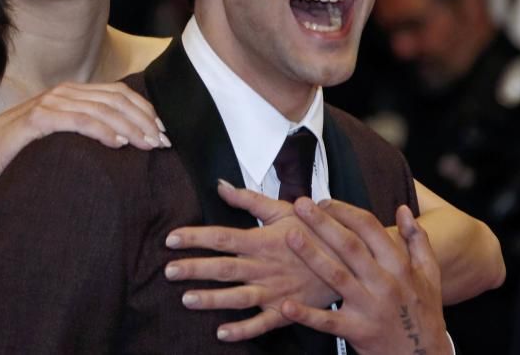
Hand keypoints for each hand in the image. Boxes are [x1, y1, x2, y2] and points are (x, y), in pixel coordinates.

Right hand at [0, 81, 169, 172]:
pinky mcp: (37, 118)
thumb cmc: (25, 151)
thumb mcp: (63, 137)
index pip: (119, 94)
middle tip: (161, 143)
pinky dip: (101, 130)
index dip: (145, 110)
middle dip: (143, 120)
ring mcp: (50, 102)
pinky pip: (77, 121)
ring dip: (129, 127)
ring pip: (101, 109)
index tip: (163, 132)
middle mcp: (64, 93)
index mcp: (74, 93)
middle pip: (115, 99)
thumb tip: (126, 139)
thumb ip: (88, 130)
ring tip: (147, 145)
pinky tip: (118, 144)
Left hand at [163, 181, 337, 340]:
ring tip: (187, 299)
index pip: (222, 237)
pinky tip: (222, 333)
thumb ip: (249, 199)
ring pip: (238, 297)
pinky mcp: (286, 309)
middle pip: (224, 268)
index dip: (195, 238)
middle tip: (168, 271)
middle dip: (195, 269)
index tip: (171, 239)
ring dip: (212, 299)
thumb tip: (220, 185)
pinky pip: (262, 323)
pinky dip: (243, 330)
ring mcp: (275, 290)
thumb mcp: (284, 209)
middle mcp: (265, 266)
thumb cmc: (315, 231)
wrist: (351, 259)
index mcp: (262, 240)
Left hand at [281, 200, 448, 354]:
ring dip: (312, 256)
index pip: (370, 229)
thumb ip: (418, 240)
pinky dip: (306, 314)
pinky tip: (286, 304)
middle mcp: (384, 283)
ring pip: (337, 277)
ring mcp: (369, 308)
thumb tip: (403, 209)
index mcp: (399, 266)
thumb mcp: (429, 274)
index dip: (346, 212)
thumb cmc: (424, 312)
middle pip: (350, 247)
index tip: (325, 201)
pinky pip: (328, 322)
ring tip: (291, 237)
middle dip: (324, 223)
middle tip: (301, 205)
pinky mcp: (357, 331)